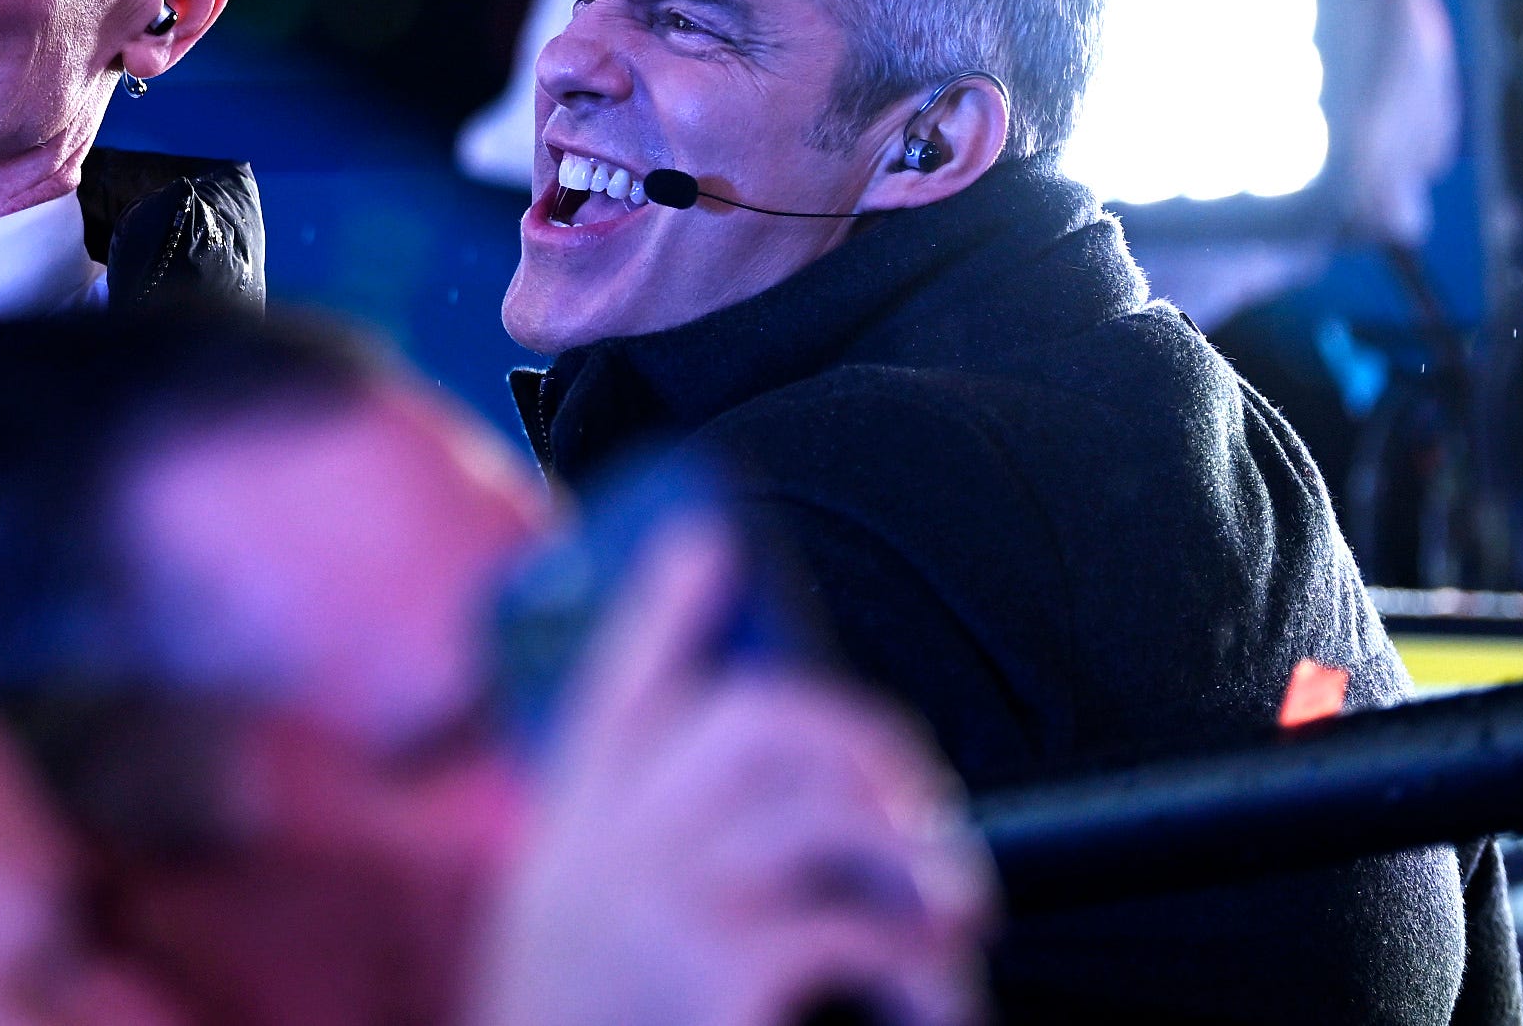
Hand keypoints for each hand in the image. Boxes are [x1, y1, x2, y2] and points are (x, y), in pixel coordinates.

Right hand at [473, 524, 992, 1025]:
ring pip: (823, 812)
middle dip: (862, 741)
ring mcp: (659, 902)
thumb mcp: (573, 943)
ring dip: (913, 860)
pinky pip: (853, 932)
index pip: (610, 688)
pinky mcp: (719, 972)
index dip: (661, 610)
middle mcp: (603, 848)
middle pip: (751, 721)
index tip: (709, 543)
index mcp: (567, 840)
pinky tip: (939, 1005)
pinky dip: (920, 974)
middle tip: (921, 808)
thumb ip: (634, 862)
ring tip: (956, 913)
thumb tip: (781, 808)